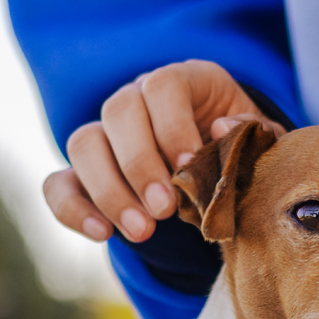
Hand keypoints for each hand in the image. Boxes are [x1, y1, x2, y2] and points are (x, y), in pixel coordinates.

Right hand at [43, 59, 285, 243]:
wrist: (219, 182)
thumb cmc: (242, 158)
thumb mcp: (260, 146)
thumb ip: (252, 135)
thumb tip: (222, 129)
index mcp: (182, 84)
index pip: (162, 86)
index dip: (172, 125)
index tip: (188, 166)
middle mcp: (136, 101)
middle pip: (117, 111)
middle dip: (139, 164)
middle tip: (165, 210)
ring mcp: (105, 136)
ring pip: (83, 144)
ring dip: (109, 191)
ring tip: (142, 232)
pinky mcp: (84, 175)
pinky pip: (59, 184)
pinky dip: (73, 209)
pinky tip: (102, 234)